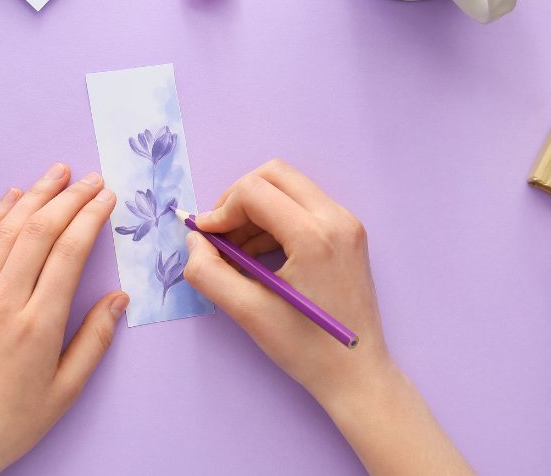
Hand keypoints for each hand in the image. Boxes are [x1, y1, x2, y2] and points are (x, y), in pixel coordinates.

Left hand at [0, 163, 127, 474]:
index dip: (91, 217)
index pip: (69, 252)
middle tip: (90, 177)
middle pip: (39, 231)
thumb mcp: (66, 391)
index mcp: (39, 325)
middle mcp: (4, 301)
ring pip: (6, 230)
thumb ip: (95, 340)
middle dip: (68, 196)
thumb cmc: (11, 421)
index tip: (107, 196)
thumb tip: (120, 297)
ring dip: (34, 195)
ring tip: (56, 172)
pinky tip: (12, 198)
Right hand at [184, 159, 471, 474]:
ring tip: (235, 252)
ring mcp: (347, 224)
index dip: (220, 210)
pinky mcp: (349, 234)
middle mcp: (336, 219)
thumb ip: (207, 272)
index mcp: (314, 235)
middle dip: (237, 199)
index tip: (205, 238)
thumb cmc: (305, 348)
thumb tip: (194, 239)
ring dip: (254, 210)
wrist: (357, 375)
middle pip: (274, 175)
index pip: (254, 191)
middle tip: (219, 234)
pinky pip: (303, 206)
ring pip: (288, 188)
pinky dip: (274, 220)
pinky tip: (257, 256)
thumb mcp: (246, 312)